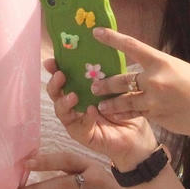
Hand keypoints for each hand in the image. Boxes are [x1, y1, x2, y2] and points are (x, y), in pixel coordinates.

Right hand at [45, 57, 157, 171]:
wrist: (137, 136)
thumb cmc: (126, 110)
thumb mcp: (117, 87)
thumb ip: (108, 75)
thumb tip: (103, 52)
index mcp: (80, 90)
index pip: (63, 78)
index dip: (55, 69)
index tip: (52, 61)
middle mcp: (74, 105)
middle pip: (55, 93)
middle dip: (54, 83)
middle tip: (60, 75)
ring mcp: (76, 120)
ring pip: (61, 110)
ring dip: (64, 101)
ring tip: (73, 95)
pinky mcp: (83, 135)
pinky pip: (79, 126)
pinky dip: (85, 117)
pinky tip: (92, 110)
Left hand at [88, 28, 189, 141]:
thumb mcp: (179, 68)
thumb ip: (159, 69)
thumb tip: (142, 70)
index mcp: (162, 61)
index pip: (132, 46)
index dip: (112, 39)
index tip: (97, 33)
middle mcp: (155, 79)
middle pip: (121, 80)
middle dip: (105, 85)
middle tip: (94, 86)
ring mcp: (155, 100)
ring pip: (124, 101)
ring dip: (111, 103)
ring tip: (101, 105)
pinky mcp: (157, 116)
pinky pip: (136, 114)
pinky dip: (125, 115)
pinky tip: (117, 116)